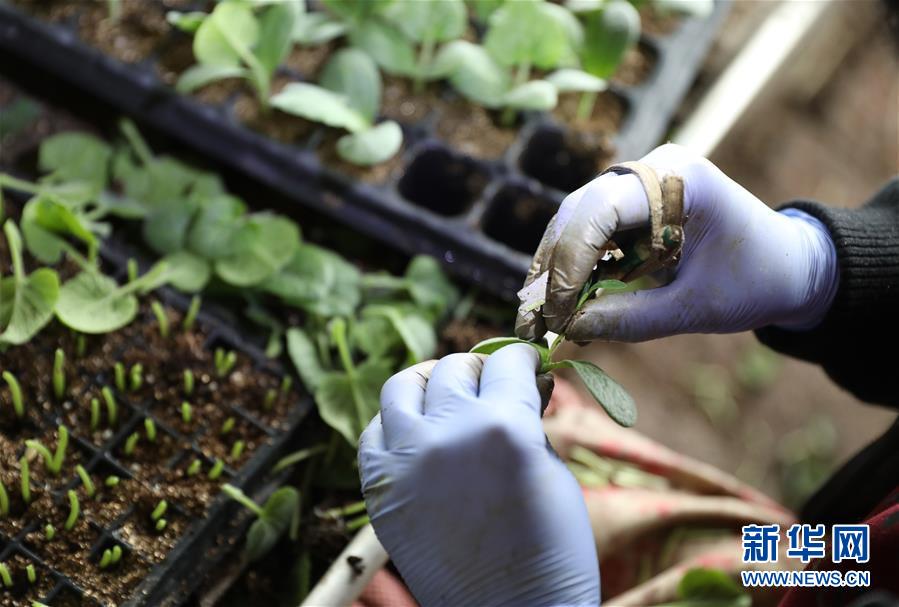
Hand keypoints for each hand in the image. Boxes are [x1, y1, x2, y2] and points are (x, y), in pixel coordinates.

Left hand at [358, 345, 599, 606]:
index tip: (525, 365)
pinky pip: (373, 432)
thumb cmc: (551, 547)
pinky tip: (418, 434)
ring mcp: (406, 460)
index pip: (506, 363)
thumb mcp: (553, 470)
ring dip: (430, 384)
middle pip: (454, 368)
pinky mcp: (379, 489)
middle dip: (480, 371)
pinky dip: (395, 424)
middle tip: (492, 386)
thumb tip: (521, 380)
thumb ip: (527, 417)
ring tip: (446, 397)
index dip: (521, 359)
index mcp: (504, 427)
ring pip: (402, 385)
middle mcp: (448, 433)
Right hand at [515, 144, 838, 341]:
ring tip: (537, 315)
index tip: (557, 312)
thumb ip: (630, 318)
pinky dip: (573, 266)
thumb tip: (567, 328)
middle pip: (579, 211)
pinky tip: (559, 300)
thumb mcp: (696, 309)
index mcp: (679, 177)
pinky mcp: (633, 203)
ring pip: (576, 221)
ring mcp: (641, 181)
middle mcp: (653, 167)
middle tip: (531, 318)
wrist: (789, 266)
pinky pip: (590, 231)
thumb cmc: (756, 282)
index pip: (601, 209)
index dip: (570, 261)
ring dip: (555, 268)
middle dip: (552, 268)